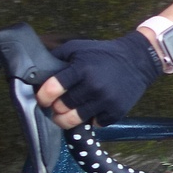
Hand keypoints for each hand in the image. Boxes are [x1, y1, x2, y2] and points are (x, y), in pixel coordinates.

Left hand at [37, 31, 161, 127]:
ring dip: (66, 119)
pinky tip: (90, 110)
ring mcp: (106, 101)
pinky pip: (94, 124)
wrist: (137, 60)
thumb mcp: (78, 48)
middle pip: (61, 108)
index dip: (42, 97)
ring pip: (74, 121)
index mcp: (81, 69)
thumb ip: (56, 58)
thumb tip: (35, 72)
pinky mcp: (116, 112)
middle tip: (56, 105)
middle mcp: (93, 86)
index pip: (52, 89)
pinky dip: (90, 119)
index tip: (42, 99)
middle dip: (55, 108)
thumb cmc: (103, 54)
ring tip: (65, 114)